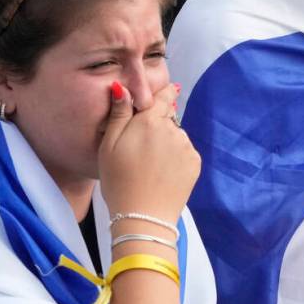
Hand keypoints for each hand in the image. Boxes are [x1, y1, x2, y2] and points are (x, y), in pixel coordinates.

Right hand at [98, 82, 199, 222]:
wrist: (143, 216)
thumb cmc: (118, 181)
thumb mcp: (108, 146)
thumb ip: (119, 114)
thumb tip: (123, 87)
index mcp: (149, 121)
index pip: (163, 97)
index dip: (164, 93)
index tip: (167, 91)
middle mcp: (173, 129)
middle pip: (167, 119)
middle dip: (157, 127)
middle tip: (141, 149)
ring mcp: (186, 146)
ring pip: (176, 137)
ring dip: (167, 144)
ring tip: (150, 166)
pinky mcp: (195, 162)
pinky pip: (185, 153)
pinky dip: (176, 159)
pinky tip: (162, 173)